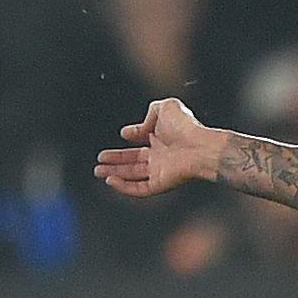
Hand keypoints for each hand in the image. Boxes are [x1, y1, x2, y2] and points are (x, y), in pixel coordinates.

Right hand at [94, 98, 219, 197]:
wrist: (200, 147)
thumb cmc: (186, 127)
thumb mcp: (167, 107)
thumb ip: (152, 111)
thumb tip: (138, 128)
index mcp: (163, 138)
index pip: (143, 139)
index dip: (133, 135)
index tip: (126, 133)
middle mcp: (161, 156)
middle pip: (134, 161)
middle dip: (115, 160)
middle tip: (99, 161)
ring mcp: (161, 171)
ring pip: (133, 175)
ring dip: (114, 173)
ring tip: (98, 170)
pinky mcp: (161, 184)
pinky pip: (139, 189)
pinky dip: (124, 187)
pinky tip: (110, 180)